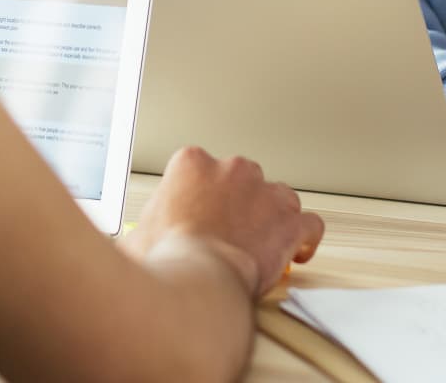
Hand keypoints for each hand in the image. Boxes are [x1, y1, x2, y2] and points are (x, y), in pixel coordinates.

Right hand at [130, 146, 325, 297]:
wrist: (197, 280)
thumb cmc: (168, 258)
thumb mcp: (139, 233)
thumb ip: (146, 225)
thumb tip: (136, 239)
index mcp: (191, 164)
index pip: (200, 169)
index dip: (201, 197)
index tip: (201, 216)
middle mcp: (232, 170)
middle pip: (242, 180)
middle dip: (239, 205)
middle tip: (228, 234)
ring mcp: (265, 194)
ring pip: (279, 197)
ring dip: (273, 217)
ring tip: (263, 242)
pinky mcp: (289, 222)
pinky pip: (309, 224)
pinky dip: (305, 239)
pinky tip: (298, 251)